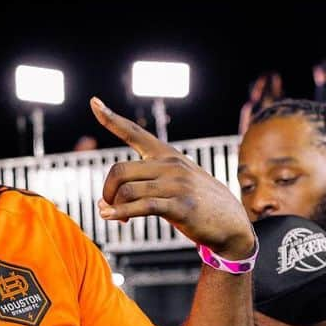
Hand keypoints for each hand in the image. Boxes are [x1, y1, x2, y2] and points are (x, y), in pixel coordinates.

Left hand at [91, 98, 254, 256]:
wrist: (231, 224)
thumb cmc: (197, 205)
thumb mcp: (174, 184)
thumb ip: (142, 187)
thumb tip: (103, 202)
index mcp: (167, 155)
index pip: (134, 133)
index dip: (112, 119)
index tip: (94, 102)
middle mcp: (171, 165)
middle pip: (119, 171)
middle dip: (107, 191)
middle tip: (108, 207)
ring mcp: (177, 184)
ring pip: (127, 191)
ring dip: (113, 207)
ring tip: (116, 217)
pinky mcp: (181, 206)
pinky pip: (142, 207)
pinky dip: (121, 213)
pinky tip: (113, 218)